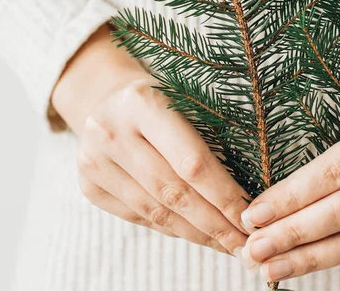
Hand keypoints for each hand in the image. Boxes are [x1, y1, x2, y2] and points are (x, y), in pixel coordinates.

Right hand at [52, 23, 249, 256]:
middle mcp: (111, 132)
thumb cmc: (160, 97)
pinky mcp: (89, 186)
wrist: (105, 96)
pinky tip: (197, 234)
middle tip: (245, 241)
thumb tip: (247, 189)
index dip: (223, 194)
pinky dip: (172, 228)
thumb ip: (209, 132)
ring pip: (155, 211)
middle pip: (173, 191)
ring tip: (226, 243)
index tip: (250, 213)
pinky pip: (139, 217)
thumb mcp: (183, 97)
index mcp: (142, 102)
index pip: (191, 160)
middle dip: (215, 222)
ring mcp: (94, 162)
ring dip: (196, 233)